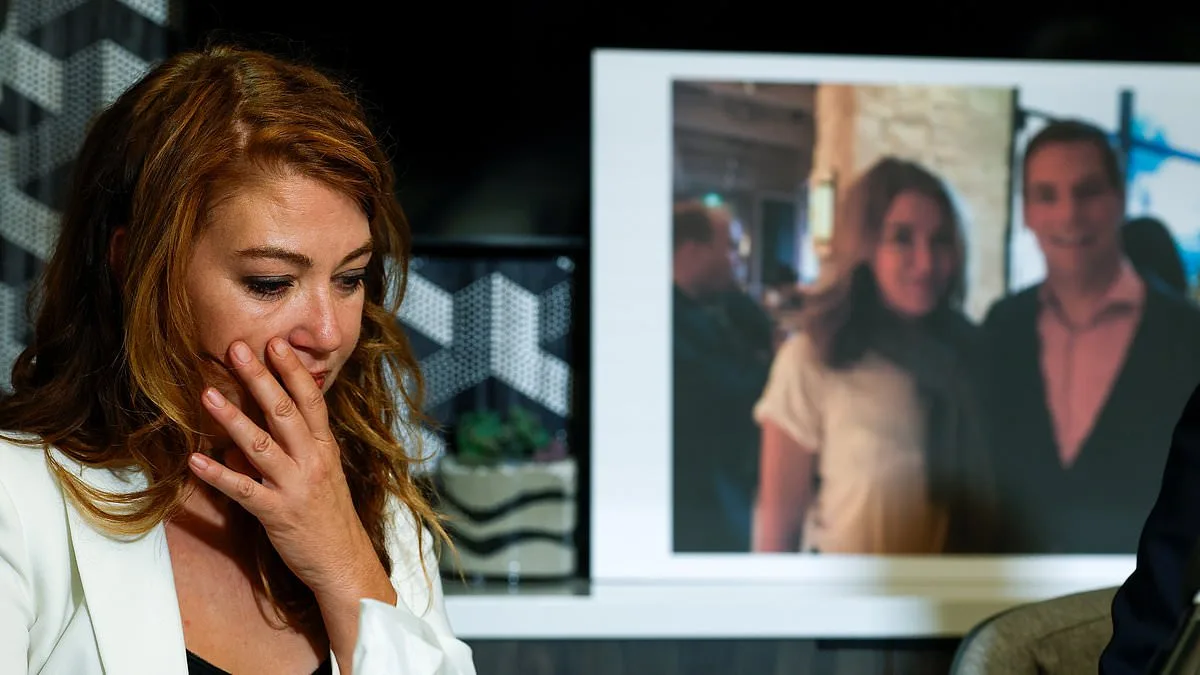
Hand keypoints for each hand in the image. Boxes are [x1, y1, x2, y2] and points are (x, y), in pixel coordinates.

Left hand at [188, 338, 384, 600]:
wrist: (345, 562)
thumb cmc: (328, 517)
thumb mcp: (318, 477)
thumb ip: (287, 453)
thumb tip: (240, 440)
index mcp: (325, 448)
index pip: (311, 400)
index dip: (293, 371)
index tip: (277, 343)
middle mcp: (313, 461)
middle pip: (285, 412)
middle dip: (260, 379)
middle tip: (238, 349)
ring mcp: (295, 486)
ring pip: (261, 445)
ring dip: (232, 419)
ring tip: (208, 395)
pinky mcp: (277, 513)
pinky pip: (243, 490)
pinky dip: (218, 474)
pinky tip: (195, 460)